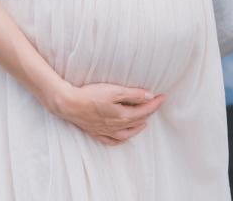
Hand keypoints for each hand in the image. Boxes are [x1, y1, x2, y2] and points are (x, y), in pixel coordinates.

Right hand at [50, 81, 166, 145]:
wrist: (69, 104)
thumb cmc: (91, 95)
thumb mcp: (114, 91)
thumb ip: (133, 94)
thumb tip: (149, 97)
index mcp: (123, 116)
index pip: (145, 110)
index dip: (156, 103)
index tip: (164, 96)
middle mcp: (117, 126)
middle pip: (138, 120)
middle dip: (149, 111)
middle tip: (155, 103)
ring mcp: (107, 131)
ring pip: (128, 132)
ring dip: (138, 126)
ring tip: (145, 120)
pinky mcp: (96, 132)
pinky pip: (113, 141)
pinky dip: (121, 139)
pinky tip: (124, 135)